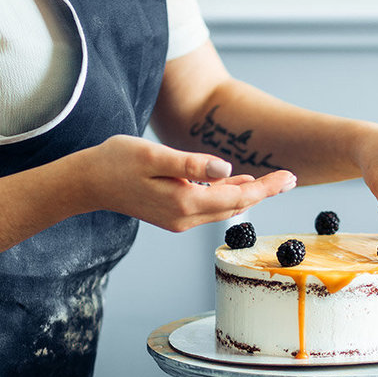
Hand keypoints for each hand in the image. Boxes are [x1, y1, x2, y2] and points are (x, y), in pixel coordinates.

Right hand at [76, 135, 295, 231]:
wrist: (87, 181)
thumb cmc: (117, 161)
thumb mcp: (155, 156)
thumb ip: (192, 163)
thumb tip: (228, 168)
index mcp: (184, 204)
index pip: (237, 197)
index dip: (266, 187)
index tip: (290, 177)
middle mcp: (184, 218)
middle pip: (235, 206)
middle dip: (263, 191)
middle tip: (289, 177)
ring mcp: (178, 220)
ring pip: (223, 208)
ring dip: (246, 193)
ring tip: (272, 181)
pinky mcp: (172, 215)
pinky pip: (208, 207)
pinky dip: (226, 194)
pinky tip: (235, 181)